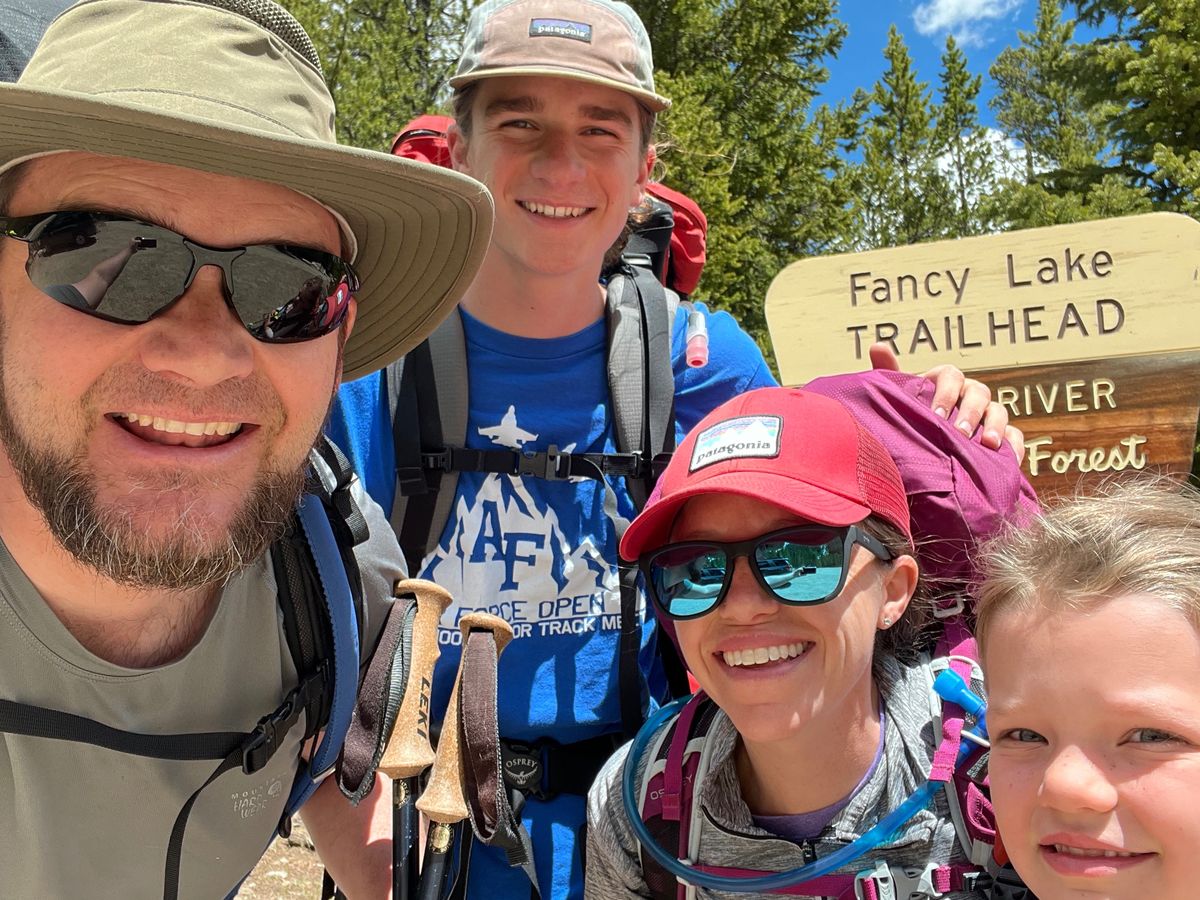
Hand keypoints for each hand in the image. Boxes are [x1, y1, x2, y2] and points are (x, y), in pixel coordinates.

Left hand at [868, 343, 1024, 461]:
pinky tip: (1009, 458)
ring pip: (999, 412)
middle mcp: (969, 394)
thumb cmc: (910, 415)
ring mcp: (988, 414)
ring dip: (995, 426)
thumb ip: (889, 372)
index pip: (951, 375)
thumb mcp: (899, 397)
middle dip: (970, 412)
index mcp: (946, 381)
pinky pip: (1014, 436)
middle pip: (978, 392)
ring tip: (987, 444)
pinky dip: (1014, 445)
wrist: (922, 446)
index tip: (936, 415)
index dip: (946, 393)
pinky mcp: (1002, 436)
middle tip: (959, 432)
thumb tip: (878, 345)